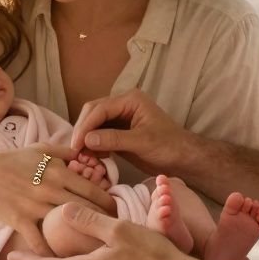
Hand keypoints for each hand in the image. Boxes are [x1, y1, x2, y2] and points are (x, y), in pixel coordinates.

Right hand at [0, 144, 115, 256]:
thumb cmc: (12, 159)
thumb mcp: (40, 149)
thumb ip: (65, 151)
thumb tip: (86, 154)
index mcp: (58, 171)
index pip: (93, 189)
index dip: (109, 202)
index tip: (116, 212)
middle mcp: (50, 189)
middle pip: (85, 209)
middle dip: (101, 222)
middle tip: (112, 234)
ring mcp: (34, 206)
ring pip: (65, 227)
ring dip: (81, 240)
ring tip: (95, 251)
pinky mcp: (19, 220)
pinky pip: (39, 242)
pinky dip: (51, 254)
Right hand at [70, 89, 191, 176]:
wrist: (184, 159)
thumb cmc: (169, 147)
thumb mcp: (142, 142)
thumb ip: (114, 139)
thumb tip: (87, 139)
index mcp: (130, 100)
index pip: (99, 109)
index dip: (85, 126)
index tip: (76, 145)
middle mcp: (122, 106)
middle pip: (92, 113)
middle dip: (82, 131)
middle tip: (74, 151)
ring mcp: (120, 119)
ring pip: (93, 125)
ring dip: (85, 139)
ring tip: (81, 156)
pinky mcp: (118, 133)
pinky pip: (99, 136)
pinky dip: (92, 146)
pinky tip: (91, 158)